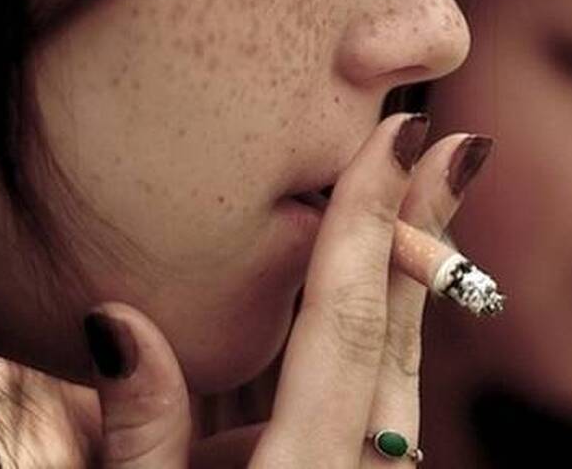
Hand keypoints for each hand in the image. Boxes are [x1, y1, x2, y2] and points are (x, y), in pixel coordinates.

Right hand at [83, 113, 491, 466]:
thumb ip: (140, 436)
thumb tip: (117, 316)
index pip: (348, 319)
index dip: (372, 219)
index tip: (405, 136)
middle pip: (398, 331)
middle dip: (421, 231)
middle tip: (454, 145)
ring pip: (391, 373)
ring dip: (394, 292)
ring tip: (405, 204)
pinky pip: (369, 415)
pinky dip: (362, 360)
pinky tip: (315, 341)